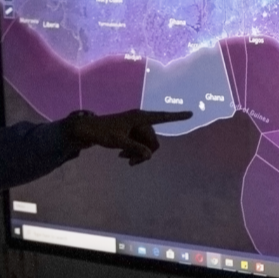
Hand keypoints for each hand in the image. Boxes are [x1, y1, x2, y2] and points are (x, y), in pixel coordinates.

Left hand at [61, 109, 192, 165]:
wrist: (87, 130)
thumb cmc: (102, 133)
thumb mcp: (118, 142)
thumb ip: (135, 148)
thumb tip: (149, 155)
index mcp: (140, 117)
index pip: (162, 117)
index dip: (177, 116)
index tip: (191, 114)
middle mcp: (141, 120)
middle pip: (154, 139)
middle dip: (145, 152)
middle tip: (131, 163)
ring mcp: (136, 126)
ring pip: (147, 143)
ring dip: (138, 153)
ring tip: (124, 159)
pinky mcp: (132, 131)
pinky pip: (140, 143)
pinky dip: (135, 151)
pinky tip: (123, 156)